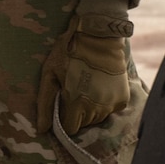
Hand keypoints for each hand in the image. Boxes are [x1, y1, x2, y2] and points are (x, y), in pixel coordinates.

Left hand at [37, 12, 132, 136]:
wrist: (98, 34)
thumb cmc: (68, 51)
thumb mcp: (50, 73)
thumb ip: (45, 103)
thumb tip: (41, 130)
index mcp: (77, 103)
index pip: (70, 128)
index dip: (64, 119)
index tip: (62, 105)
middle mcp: (97, 108)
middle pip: (84, 124)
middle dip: (76, 112)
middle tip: (73, 90)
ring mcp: (112, 103)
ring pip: (98, 118)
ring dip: (90, 108)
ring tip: (86, 86)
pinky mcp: (123, 97)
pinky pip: (111, 109)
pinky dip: (105, 102)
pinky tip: (99, 85)